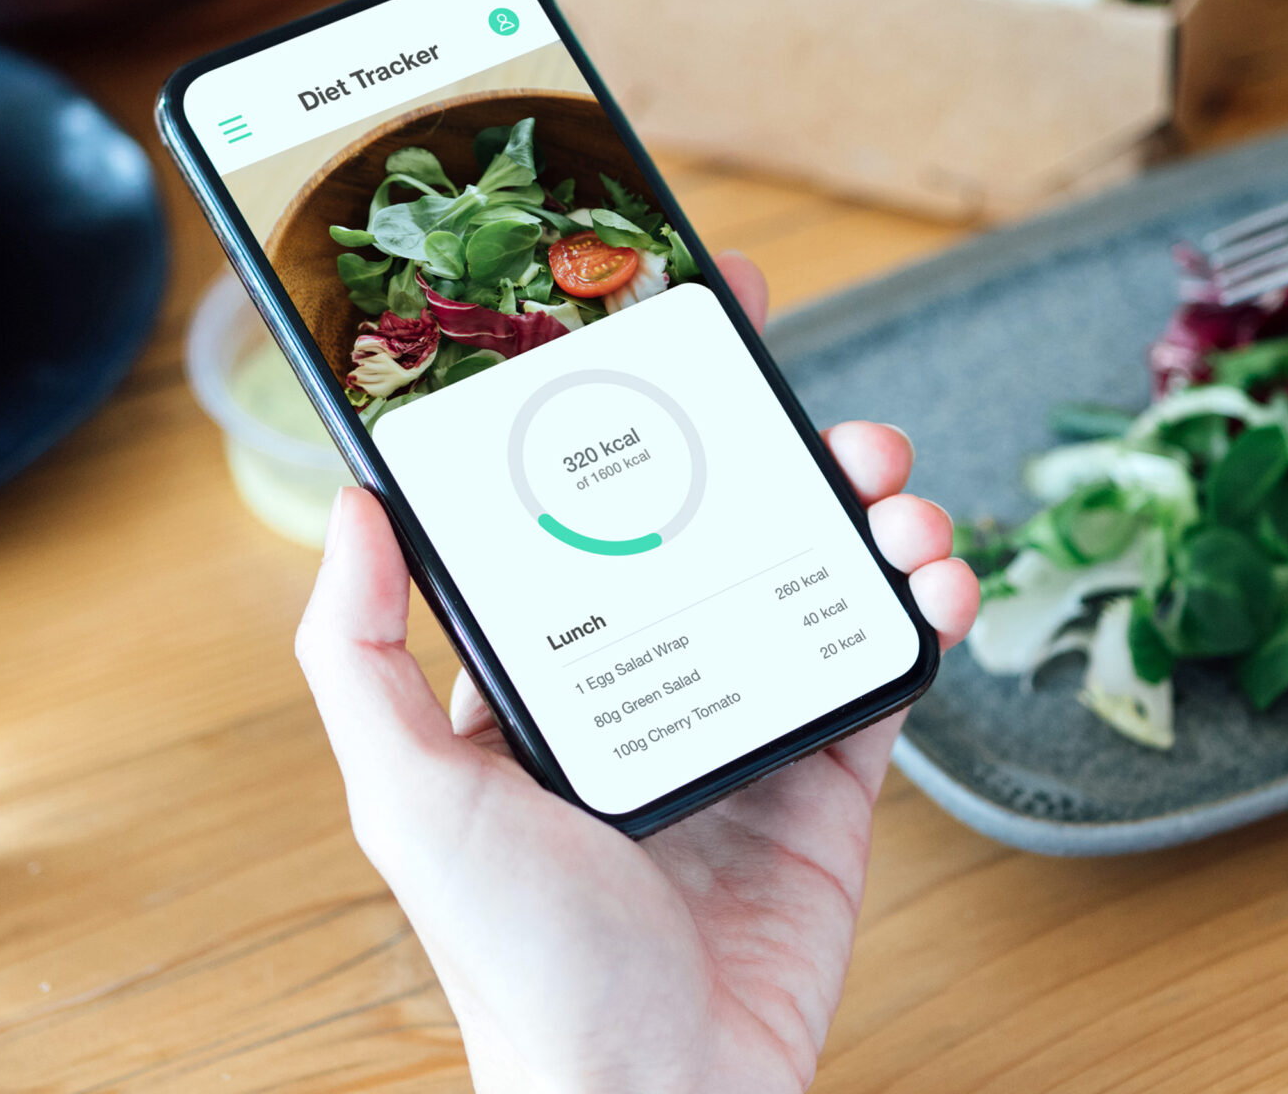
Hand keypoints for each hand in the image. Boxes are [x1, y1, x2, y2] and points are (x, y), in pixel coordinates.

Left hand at [294, 252, 979, 1093]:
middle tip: (821, 409)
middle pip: (727, 523)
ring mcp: (744, 726)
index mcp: (548, 672)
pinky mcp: (828, 785)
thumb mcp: (408, 796)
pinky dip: (920, 613)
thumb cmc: (518, 963)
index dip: (641, 413)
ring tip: (893, 494)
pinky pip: (881, 672)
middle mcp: (648, 681)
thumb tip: (352, 504)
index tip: (679, 324)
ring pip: (817, 578)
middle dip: (781, 451)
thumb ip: (361, 654)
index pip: (594, 506)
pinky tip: (935, 581)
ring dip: (867, 518)